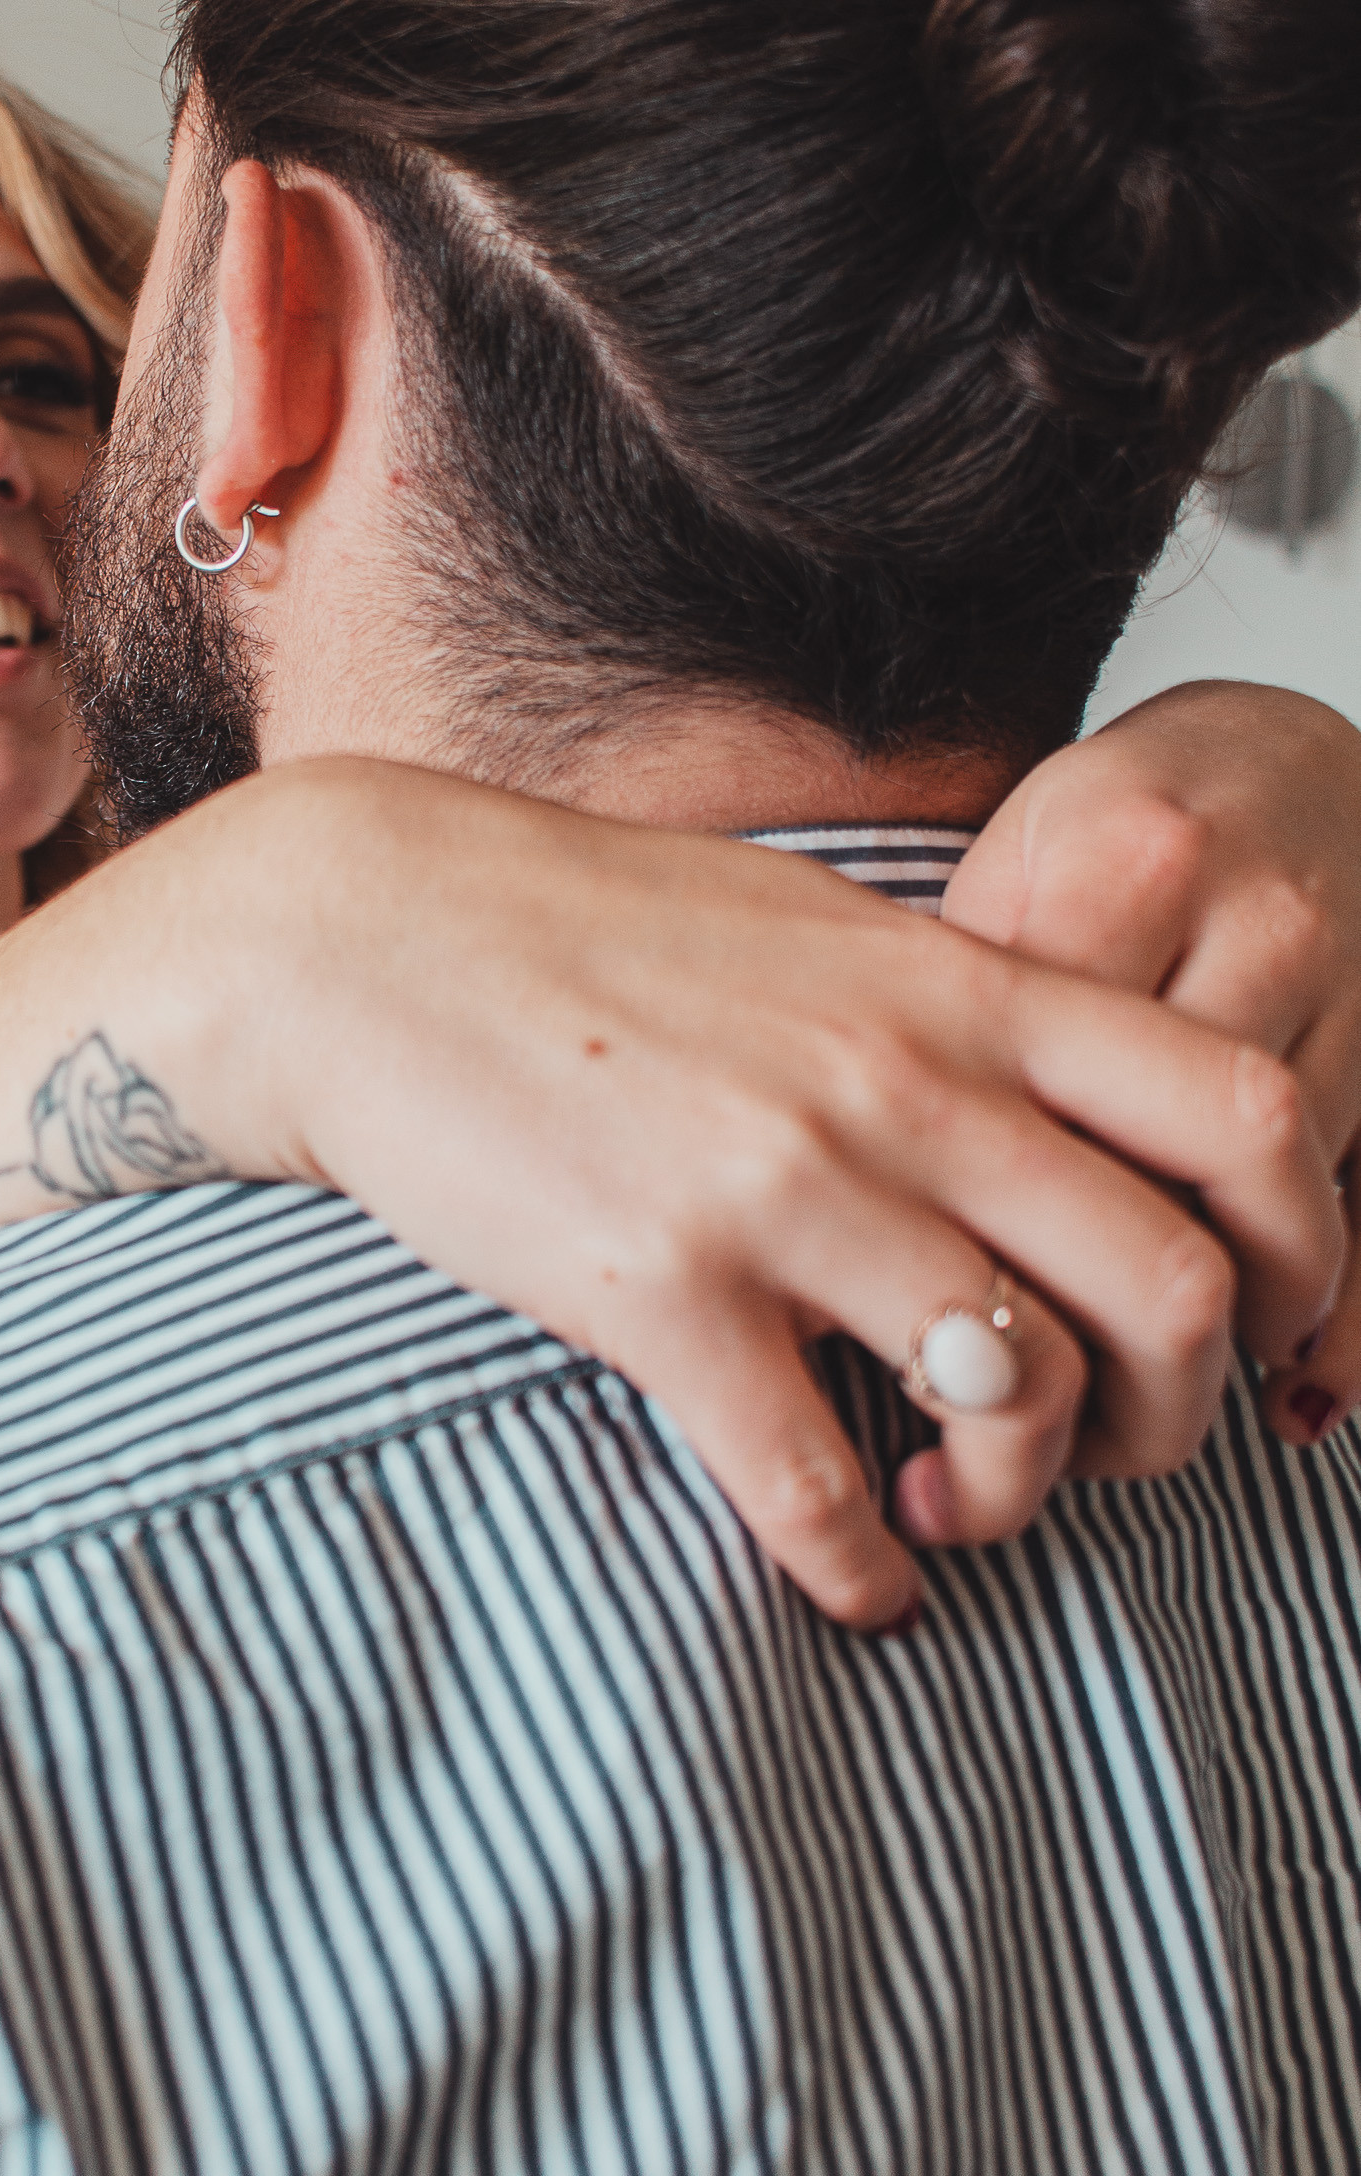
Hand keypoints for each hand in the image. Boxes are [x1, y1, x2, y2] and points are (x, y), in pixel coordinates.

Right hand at [216, 761, 1339, 1632]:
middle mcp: (905, 1086)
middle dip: (1175, 1417)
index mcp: (962, 989)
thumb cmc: (582, 935)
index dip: (1306, 1250)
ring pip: (1014, 1397)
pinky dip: (863, 1568)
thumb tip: (1060, 1122)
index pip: (1241, 1113)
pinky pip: (813, 1485)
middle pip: (1170, 1289)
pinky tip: (851, 1577)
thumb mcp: (815, 933)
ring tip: (956, 1505)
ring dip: (1018, 1498)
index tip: (1256, 1326)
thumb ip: (956, 1017)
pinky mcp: (656, 1288)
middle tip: (1105, 1452)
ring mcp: (785, 1188)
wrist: (359, 935)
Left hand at [950, 683, 1360, 1455]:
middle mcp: (1252, 922)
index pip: (1042, 1076)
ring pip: (1279, 1196)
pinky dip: (1344, 1320)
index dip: (976, 1205)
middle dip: (1093, 1298)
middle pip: (1166, 1149)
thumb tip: (864, 1173)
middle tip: (1022, 1405)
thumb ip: (956, 1001)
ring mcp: (1350, 989)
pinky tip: (1296, 1397)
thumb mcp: (1014, 873)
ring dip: (1208, 1325)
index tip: (913, 1309)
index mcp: (1121, 864)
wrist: (1288, 757)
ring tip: (1119, 1418)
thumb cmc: (1115, 832)